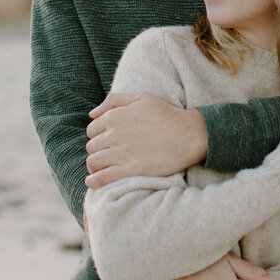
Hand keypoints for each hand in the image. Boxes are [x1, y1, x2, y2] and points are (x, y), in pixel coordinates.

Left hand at [85, 93, 207, 186]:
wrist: (188, 134)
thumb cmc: (165, 114)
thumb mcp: (140, 97)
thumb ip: (114, 100)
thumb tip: (92, 113)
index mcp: (114, 116)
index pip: (92, 130)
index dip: (98, 135)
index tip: (107, 140)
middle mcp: (114, 134)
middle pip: (92, 146)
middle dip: (98, 150)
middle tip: (108, 154)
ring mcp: (121, 153)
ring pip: (94, 162)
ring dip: (95, 165)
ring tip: (101, 168)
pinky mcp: (130, 170)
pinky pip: (102, 177)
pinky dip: (93, 181)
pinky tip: (92, 181)